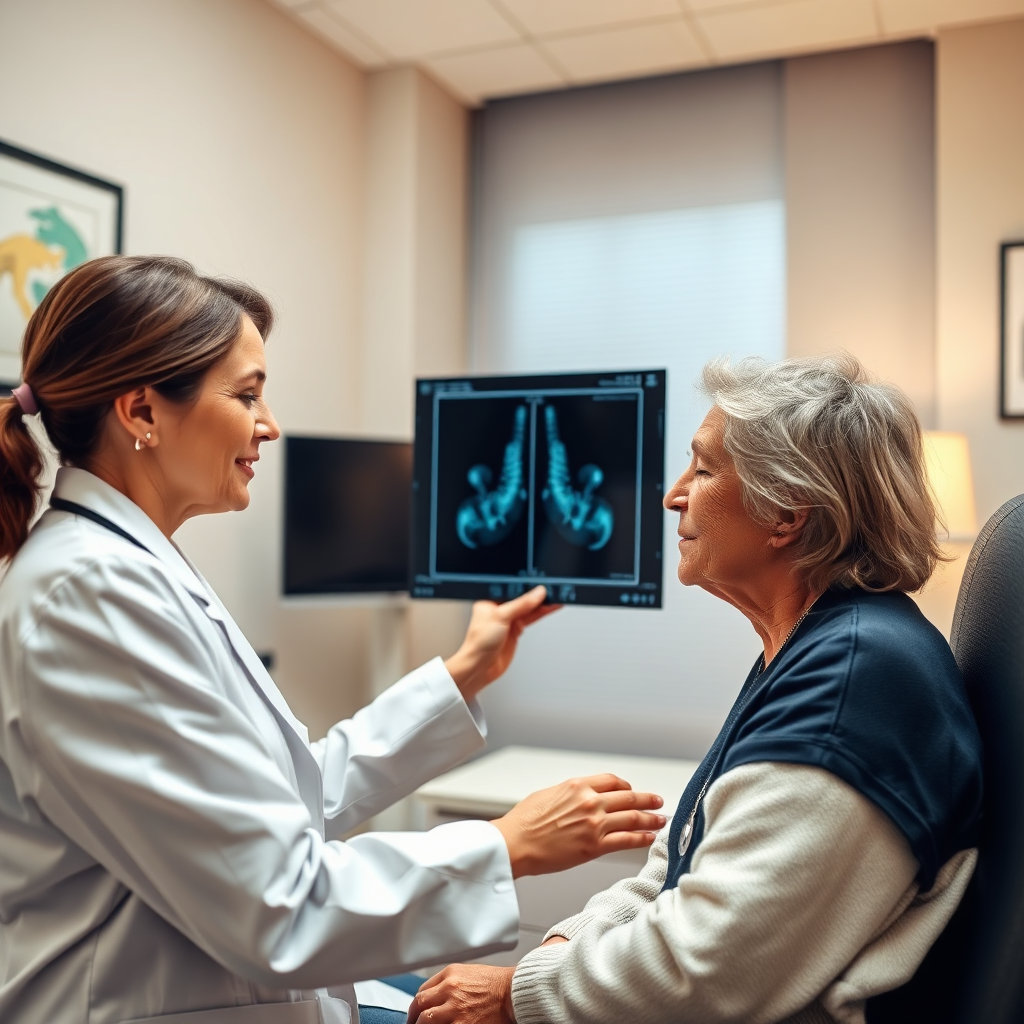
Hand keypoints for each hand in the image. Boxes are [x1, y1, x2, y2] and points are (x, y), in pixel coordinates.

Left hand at [407, 964, 514, 1023]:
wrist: (513, 992)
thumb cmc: (495, 983)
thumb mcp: (468, 973)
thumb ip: (449, 983)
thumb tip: (432, 997)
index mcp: (450, 975)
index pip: (422, 991)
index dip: (416, 1005)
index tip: (415, 1013)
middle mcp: (449, 990)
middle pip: (419, 1005)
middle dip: (413, 1018)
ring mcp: (455, 1009)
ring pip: (425, 1021)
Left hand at [445, 586, 558, 701]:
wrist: (480, 668)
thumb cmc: (478, 643)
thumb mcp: (500, 617)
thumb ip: (521, 605)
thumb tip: (537, 593)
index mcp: (490, 599)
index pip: (512, 587)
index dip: (526, 583)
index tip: (540, 581)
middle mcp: (499, 608)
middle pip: (522, 597)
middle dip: (536, 593)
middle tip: (552, 588)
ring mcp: (508, 619)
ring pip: (529, 608)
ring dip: (542, 603)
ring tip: (557, 596)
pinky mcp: (516, 630)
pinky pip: (531, 618)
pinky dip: (542, 613)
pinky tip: (551, 607)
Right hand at [491, 774, 664, 876]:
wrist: (516, 843)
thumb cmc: (525, 821)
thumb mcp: (549, 794)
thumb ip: (571, 794)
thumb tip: (582, 798)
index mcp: (578, 785)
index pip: (613, 781)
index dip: (626, 786)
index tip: (632, 790)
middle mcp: (590, 802)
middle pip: (628, 798)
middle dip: (647, 800)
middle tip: (657, 801)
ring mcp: (595, 824)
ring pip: (633, 818)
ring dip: (650, 819)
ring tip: (660, 819)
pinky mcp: (595, 846)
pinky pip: (626, 840)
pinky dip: (641, 838)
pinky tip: (649, 837)